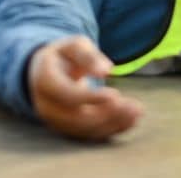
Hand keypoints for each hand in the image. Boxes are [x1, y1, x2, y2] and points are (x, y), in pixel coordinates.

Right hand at [27, 35, 143, 140]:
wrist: (44, 73)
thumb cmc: (63, 56)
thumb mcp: (73, 45)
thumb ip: (88, 55)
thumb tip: (106, 71)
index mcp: (45, 81)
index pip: (68, 95)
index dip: (91, 97)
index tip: (115, 94)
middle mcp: (48, 106)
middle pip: (77, 118)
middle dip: (107, 114)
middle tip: (133, 105)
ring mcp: (57, 121)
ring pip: (86, 129)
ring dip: (113, 123)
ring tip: (137, 111)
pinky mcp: (68, 129)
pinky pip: (90, 134)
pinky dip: (111, 129)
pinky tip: (131, 120)